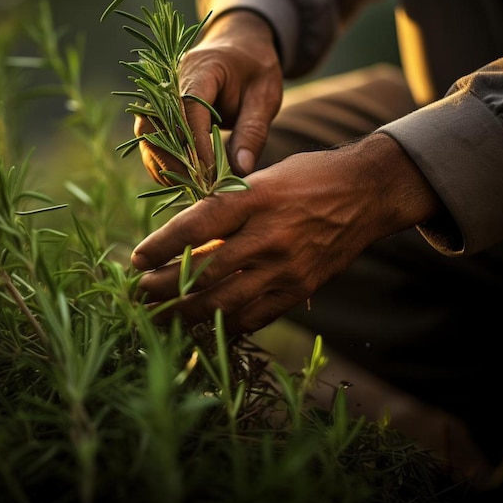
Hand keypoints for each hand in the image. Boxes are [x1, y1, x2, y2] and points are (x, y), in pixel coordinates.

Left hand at [131, 134, 440, 333]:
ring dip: (186, 312)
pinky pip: (254, 316)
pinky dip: (223, 323)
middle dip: (164, 287)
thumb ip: (227, 208)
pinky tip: (203, 324)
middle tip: (140, 293)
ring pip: (224, 302)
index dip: (161, 245)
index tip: (137, 260)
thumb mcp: (263, 178)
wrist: (365, 194)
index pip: (197, 225)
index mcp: (256, 197)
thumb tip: (186, 242)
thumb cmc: (308, 178)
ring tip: (161, 316)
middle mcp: (269, 234)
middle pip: (204, 271)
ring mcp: (286, 267)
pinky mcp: (299, 288)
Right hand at [134, 10, 282, 183]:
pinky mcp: (158, 110)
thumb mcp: (265, 96)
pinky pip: (150, 139)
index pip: (189, 108)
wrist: (239, 47)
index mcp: (200, 68)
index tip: (211, 173)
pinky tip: (179, 182)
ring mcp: (159, 94)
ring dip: (163, 164)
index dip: (197, 144)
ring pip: (147, 133)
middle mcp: (170, 79)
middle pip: (157, 123)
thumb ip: (253, 131)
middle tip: (198, 187)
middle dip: (174, 159)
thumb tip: (240, 170)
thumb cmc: (255, 69)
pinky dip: (161, 162)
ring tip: (188, 188)